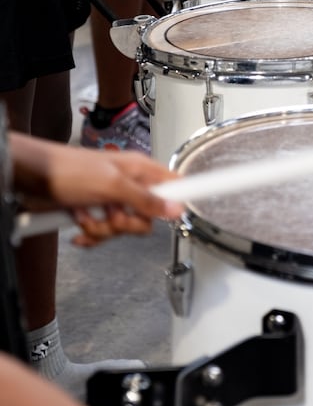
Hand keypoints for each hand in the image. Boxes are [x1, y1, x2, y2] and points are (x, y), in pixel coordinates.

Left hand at [11, 134, 183, 247]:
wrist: (32, 179)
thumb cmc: (68, 170)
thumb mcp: (111, 185)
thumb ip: (144, 198)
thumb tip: (175, 208)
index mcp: (139, 170)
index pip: (173, 185)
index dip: (180, 200)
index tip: (189, 212)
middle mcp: (128, 184)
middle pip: (147, 217)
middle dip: (126, 224)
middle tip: (112, 215)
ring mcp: (111, 200)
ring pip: (124, 229)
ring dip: (103, 229)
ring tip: (86, 215)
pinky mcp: (95, 213)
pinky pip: (104, 235)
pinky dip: (91, 235)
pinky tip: (79, 226)